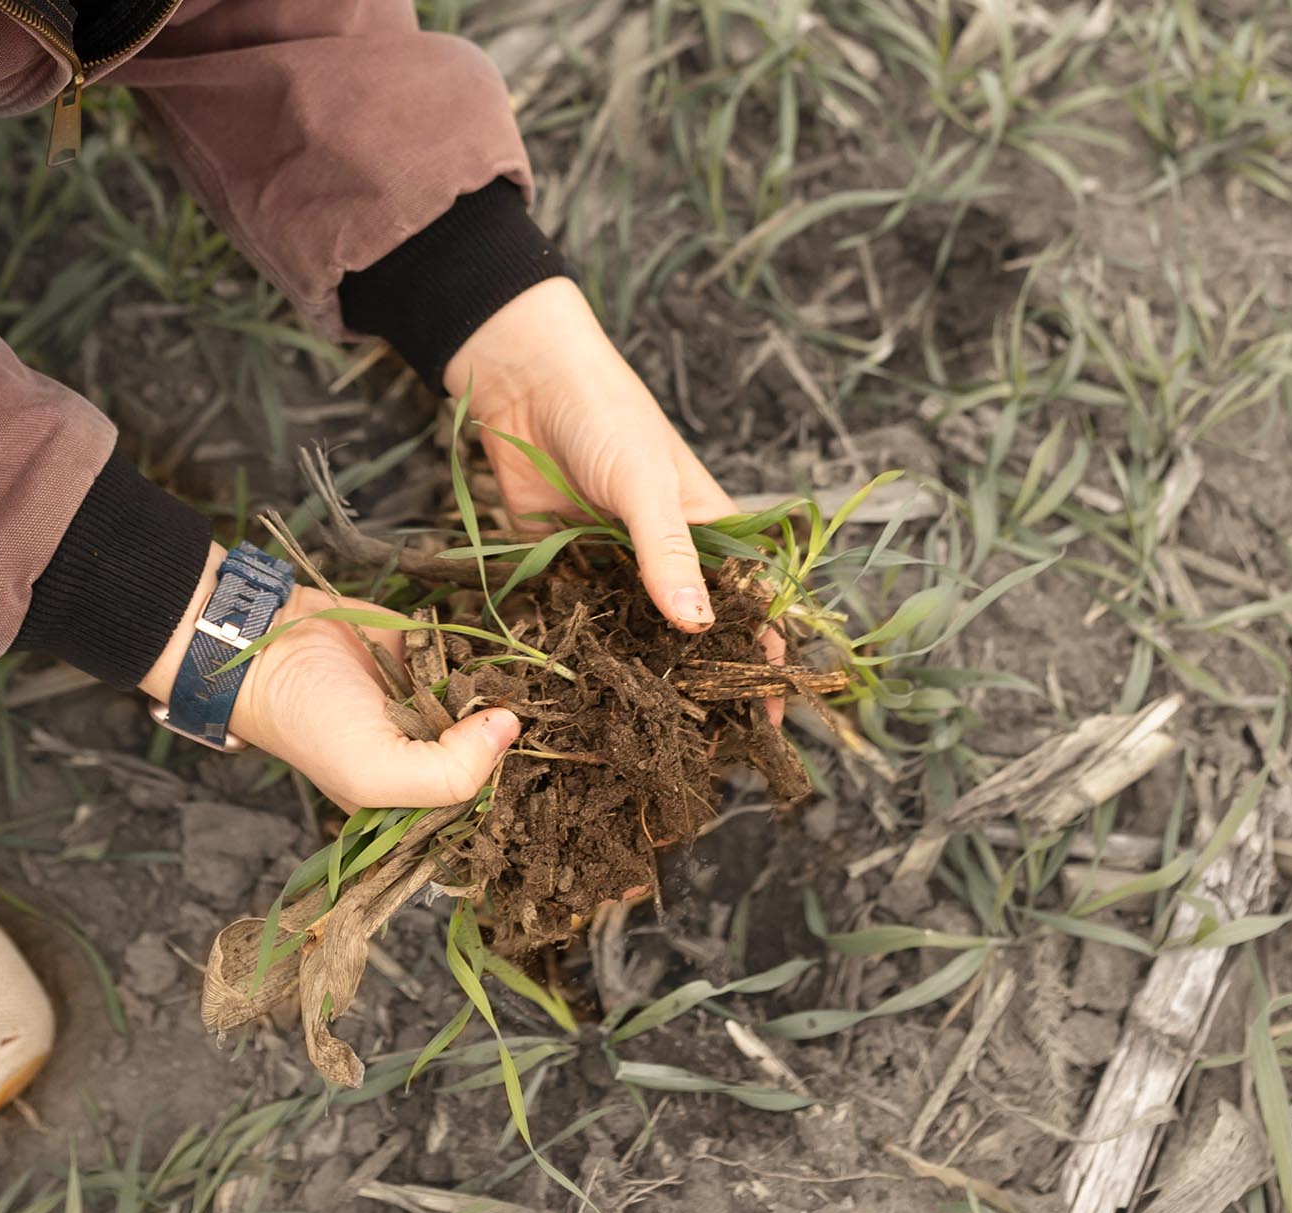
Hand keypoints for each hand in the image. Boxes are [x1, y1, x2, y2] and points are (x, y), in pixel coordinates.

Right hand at [230, 588, 519, 810]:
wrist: (272, 643)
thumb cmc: (312, 720)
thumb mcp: (373, 772)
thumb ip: (448, 772)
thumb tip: (510, 728)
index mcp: (413, 800)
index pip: (479, 801)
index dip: (501, 779)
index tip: (517, 758)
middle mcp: (426, 756)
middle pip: (492, 749)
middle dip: (502, 728)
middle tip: (511, 709)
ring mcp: (429, 706)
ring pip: (487, 701)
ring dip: (495, 686)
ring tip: (493, 681)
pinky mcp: (428, 659)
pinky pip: (470, 657)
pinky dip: (475, 652)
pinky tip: (473, 654)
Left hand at [446, 279, 784, 722]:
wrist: (522, 380)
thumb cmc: (604, 414)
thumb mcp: (646, 482)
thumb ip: (669, 553)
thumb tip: (699, 627)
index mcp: (709, 533)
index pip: (749, 608)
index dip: (761, 663)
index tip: (769, 723)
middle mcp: (665, 559)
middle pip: (690, 636)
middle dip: (697, 686)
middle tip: (697, 752)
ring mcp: (613, 569)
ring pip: (632, 637)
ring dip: (636, 677)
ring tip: (640, 739)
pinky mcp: (561, 571)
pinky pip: (575, 622)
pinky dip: (577, 652)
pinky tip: (577, 695)